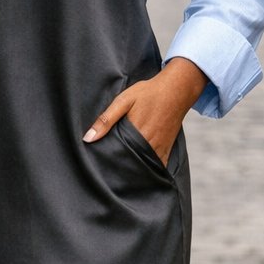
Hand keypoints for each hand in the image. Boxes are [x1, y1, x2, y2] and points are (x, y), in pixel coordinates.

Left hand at [82, 58, 208, 165]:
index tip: (99, 165)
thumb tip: (88, 138)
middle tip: (107, 170)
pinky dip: (148, 168)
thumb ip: (106, 120)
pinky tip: (139, 170)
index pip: (117, 156)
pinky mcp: (167, 149)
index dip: (107, 162)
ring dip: (133, 169)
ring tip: (120, 173)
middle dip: (119, 167)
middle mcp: (148, 145)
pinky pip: (157, 166)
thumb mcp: (123, 101)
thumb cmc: (148, 93)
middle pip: (129, 164)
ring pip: (143, 167)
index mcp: (135, 134)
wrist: (176, 90)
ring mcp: (159, 148)